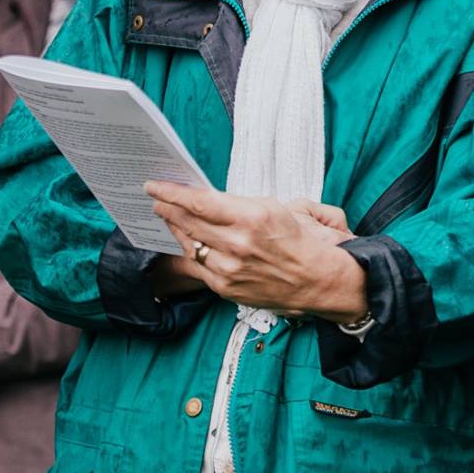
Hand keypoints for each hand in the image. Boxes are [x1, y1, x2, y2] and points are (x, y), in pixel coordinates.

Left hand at [144, 182, 367, 319]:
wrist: (318, 280)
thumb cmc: (301, 240)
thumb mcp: (277, 207)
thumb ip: (241, 203)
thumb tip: (211, 199)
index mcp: (251, 217)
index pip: (199, 202)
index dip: (172, 192)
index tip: (155, 185)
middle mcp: (237, 243)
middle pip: (188, 221)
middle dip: (167, 207)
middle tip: (155, 197)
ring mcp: (229, 268)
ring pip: (189, 243)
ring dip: (175, 228)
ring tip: (166, 216)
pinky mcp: (226, 288)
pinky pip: (198, 265)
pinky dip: (188, 250)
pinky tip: (185, 240)